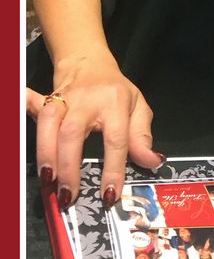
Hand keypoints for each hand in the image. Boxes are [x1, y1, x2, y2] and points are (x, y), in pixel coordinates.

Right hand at [27, 53, 163, 208]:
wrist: (90, 63)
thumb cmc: (115, 91)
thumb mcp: (138, 108)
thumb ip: (142, 136)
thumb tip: (153, 161)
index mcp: (115, 103)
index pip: (116, 139)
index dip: (113, 169)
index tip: (109, 195)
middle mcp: (87, 101)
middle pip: (73, 132)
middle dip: (68, 165)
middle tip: (68, 194)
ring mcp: (63, 99)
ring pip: (48, 123)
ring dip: (45, 153)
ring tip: (47, 181)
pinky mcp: (46, 100)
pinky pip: (32, 105)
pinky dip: (23, 110)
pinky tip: (16, 120)